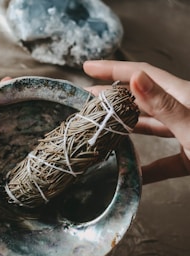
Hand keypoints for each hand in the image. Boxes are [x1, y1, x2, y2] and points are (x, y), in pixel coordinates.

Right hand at [83, 60, 189, 183]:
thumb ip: (165, 105)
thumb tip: (135, 77)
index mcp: (184, 97)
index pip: (141, 75)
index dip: (113, 69)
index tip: (88, 67)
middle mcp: (184, 111)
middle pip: (141, 98)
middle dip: (113, 94)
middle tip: (87, 95)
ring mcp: (188, 133)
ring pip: (150, 126)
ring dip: (125, 125)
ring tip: (102, 124)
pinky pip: (165, 161)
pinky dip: (148, 169)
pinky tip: (134, 176)